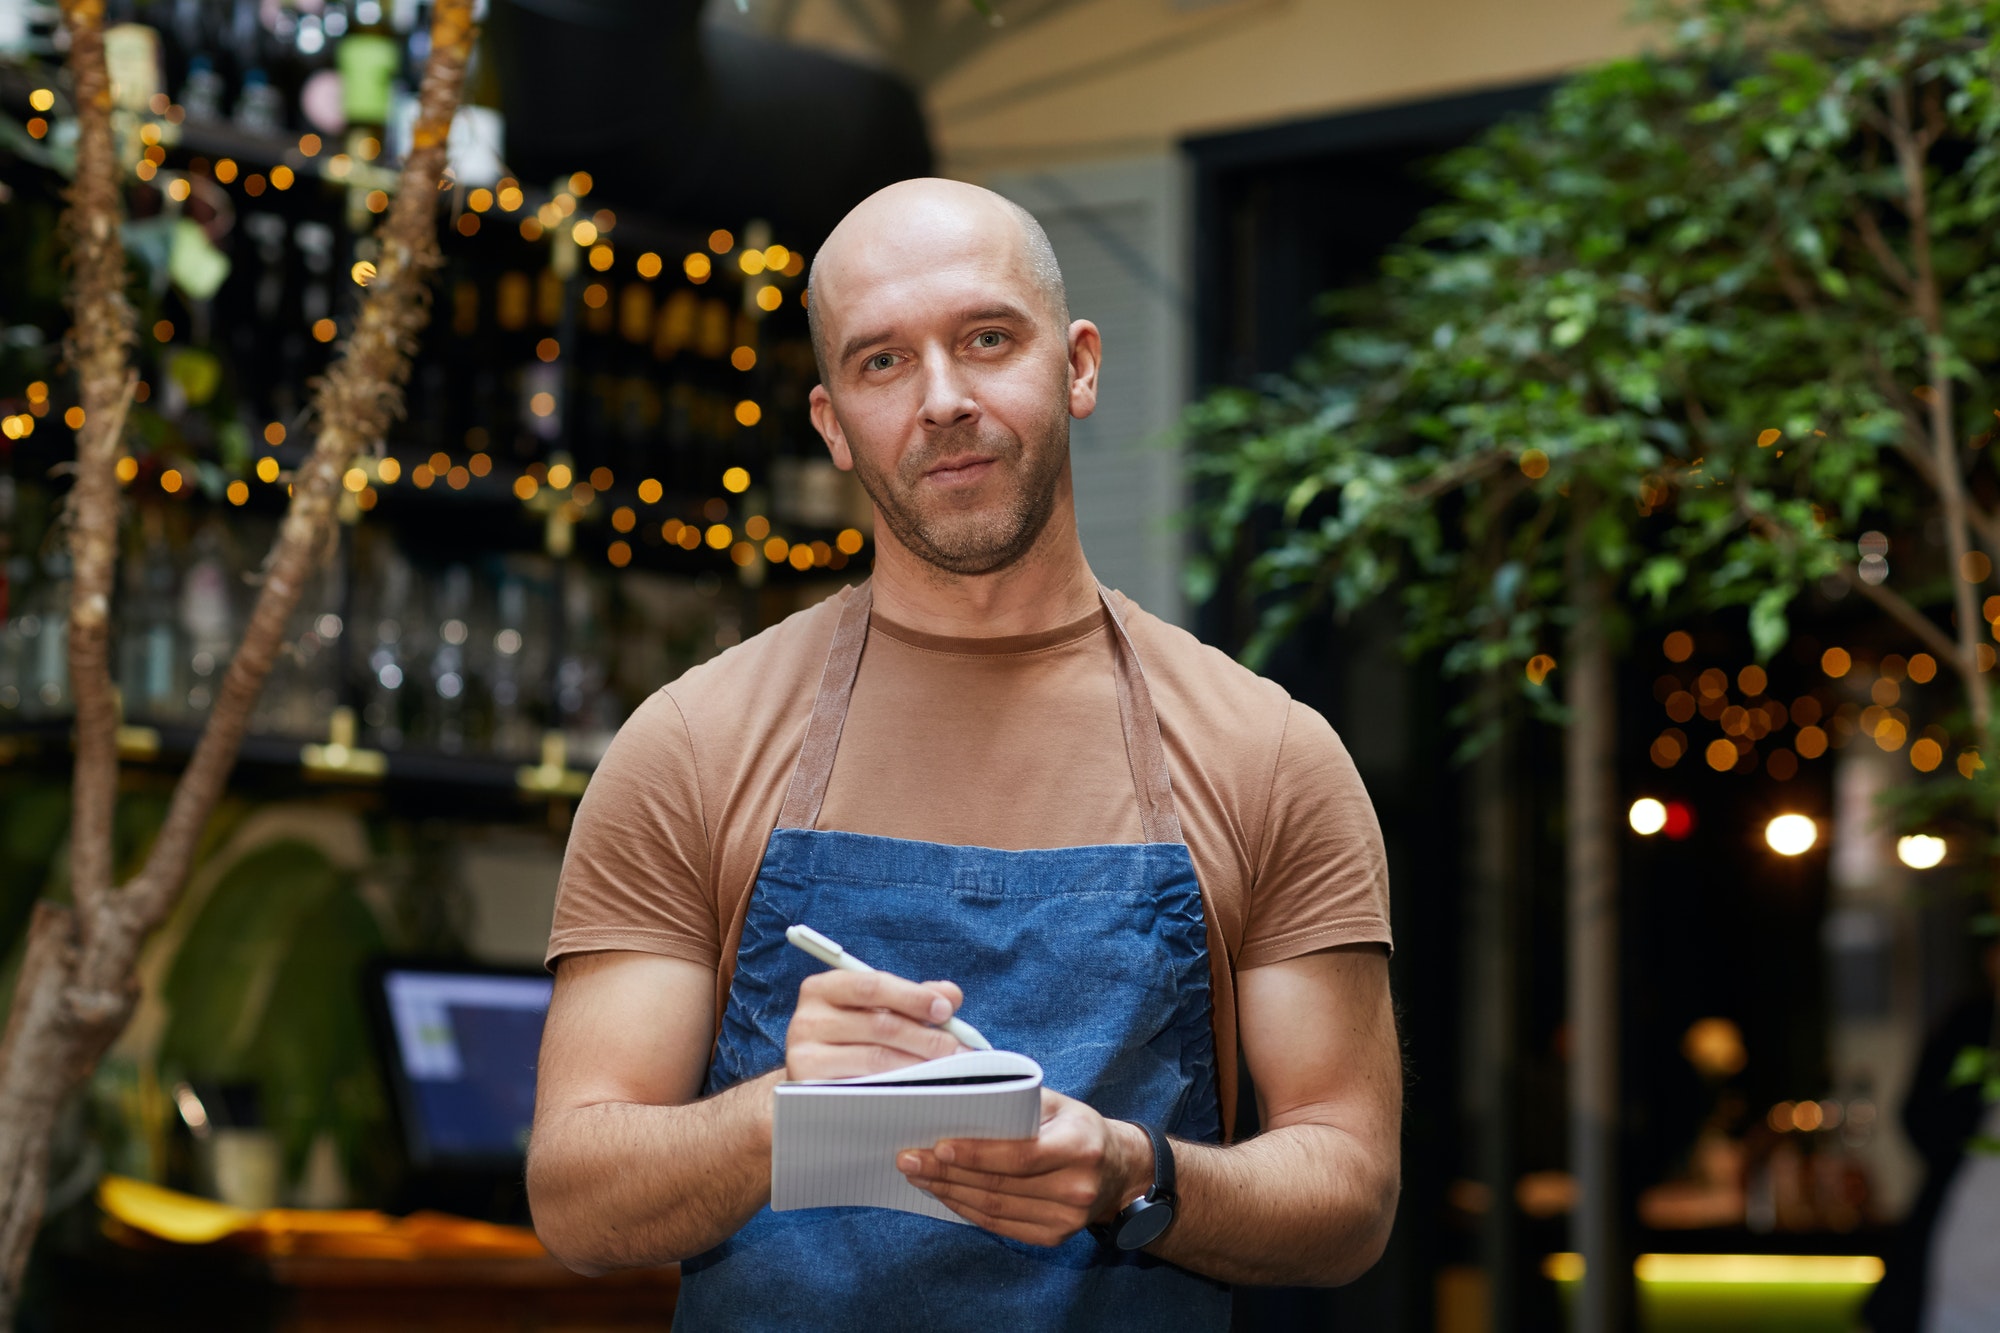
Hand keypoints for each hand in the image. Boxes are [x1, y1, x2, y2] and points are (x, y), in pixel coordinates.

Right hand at [784, 969, 966, 1080]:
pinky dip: (897, 1087)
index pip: (872, 985)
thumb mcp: (876, 1009)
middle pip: (879, 1024)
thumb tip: (950, 995)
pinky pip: (864, 1088)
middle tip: (958, 1049)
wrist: (812, 1078)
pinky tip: (920, 1088)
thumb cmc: (851, 1037)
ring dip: (919, 1065)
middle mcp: (807, 1018)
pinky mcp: (811, 1089)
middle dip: (926, 1037)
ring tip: (948, 1070)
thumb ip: (913, 998)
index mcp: (823, 988)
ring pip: (875, 1059)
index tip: (946, 1010)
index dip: (913, 997)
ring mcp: (804, 1056)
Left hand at [896, 1090, 1153, 1246]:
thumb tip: (957, 1084)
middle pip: (999, 1185)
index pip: (1019, 1155)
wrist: (1119, 1171)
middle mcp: (1077, 1187)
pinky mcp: (1054, 1237)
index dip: (976, 1154)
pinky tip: (945, 1194)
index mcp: (1080, 1145)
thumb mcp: (1055, 1102)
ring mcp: (1067, 1219)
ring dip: (950, 1193)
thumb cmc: (1077, 1128)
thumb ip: (1014, 1098)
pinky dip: (967, 1210)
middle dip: (947, 1173)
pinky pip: (1000, 1226)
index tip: (937, 1146)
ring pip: (994, 1209)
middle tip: (909, 1160)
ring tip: (918, 1176)